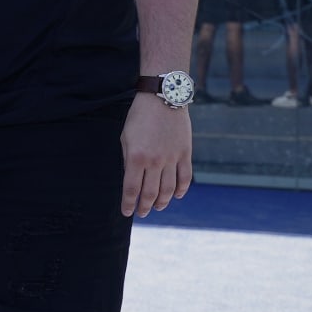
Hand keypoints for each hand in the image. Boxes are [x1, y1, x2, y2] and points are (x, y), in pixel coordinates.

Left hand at [121, 94, 191, 217]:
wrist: (163, 98)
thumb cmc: (139, 117)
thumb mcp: (126, 138)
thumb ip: (129, 160)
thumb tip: (131, 179)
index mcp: (136, 157)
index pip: (131, 189)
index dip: (128, 204)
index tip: (127, 212)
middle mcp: (155, 161)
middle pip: (150, 193)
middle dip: (145, 207)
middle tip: (142, 213)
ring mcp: (172, 158)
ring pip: (168, 189)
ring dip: (162, 202)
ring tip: (157, 207)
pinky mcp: (185, 154)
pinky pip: (185, 178)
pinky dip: (181, 190)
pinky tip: (176, 196)